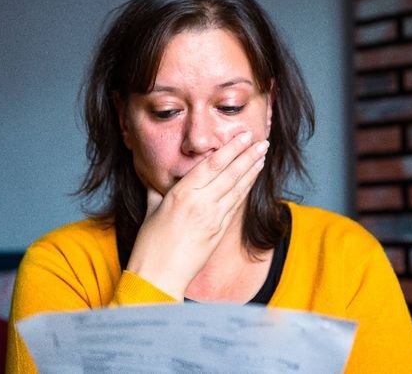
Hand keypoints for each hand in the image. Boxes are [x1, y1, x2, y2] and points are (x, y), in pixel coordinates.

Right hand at [126, 132, 268, 298]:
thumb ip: (158, 192)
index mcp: (181, 194)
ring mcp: (212, 218)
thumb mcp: (151, 210)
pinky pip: (235, 206)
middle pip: (229, 174)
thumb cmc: (150, 246)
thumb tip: (158, 181)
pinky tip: (252, 180)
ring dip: (251, 170)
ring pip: (237, 189)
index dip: (230, 149)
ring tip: (262, 156)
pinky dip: (245, 190)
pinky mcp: (218, 232)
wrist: (159, 276)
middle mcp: (200, 203)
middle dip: (247, 155)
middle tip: (261, 141)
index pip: (211, 165)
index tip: (242, 136)